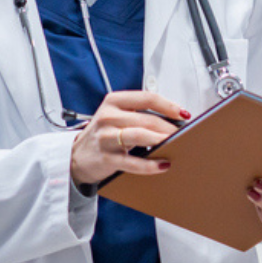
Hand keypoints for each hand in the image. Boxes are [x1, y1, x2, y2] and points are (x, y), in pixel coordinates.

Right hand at [70, 89, 189, 185]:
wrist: (77, 156)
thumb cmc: (104, 134)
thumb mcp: (116, 115)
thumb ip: (139, 114)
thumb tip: (174, 119)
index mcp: (114, 101)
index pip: (147, 98)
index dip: (169, 105)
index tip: (184, 114)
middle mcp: (109, 117)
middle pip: (147, 119)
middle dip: (169, 127)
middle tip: (184, 134)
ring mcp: (106, 137)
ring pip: (139, 135)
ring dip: (161, 140)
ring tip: (176, 144)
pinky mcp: (106, 158)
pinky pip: (132, 162)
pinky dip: (150, 164)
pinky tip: (163, 164)